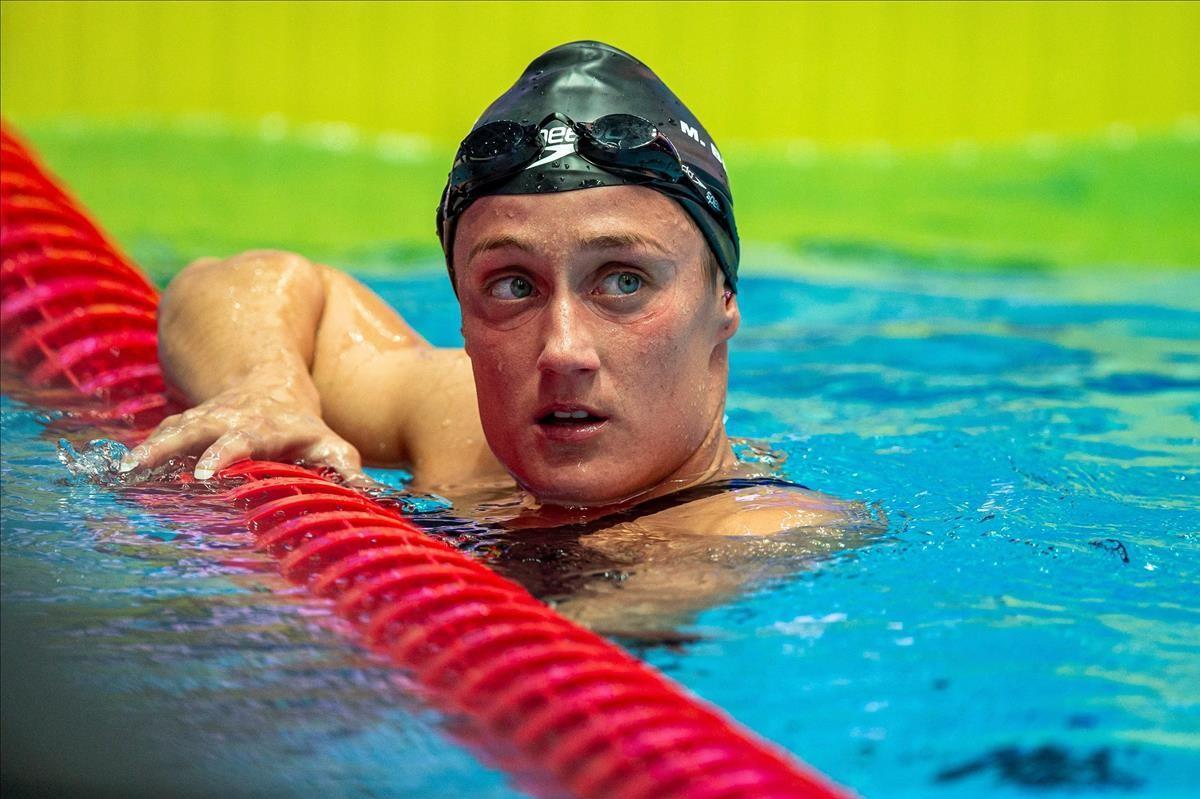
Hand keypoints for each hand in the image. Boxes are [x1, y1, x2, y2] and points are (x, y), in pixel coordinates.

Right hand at [119, 379, 366, 484]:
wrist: (271, 387)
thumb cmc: (306, 431)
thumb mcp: (331, 446)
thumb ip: (346, 470)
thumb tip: (372, 497)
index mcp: (267, 427)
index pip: (246, 438)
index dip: (227, 453)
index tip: (209, 472)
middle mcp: (230, 420)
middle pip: (200, 430)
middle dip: (176, 447)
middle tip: (148, 466)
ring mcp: (206, 420)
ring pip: (175, 431)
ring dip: (151, 449)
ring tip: (126, 470)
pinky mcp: (187, 425)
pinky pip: (161, 436)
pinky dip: (142, 452)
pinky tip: (118, 471)